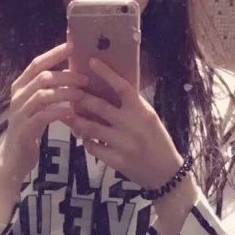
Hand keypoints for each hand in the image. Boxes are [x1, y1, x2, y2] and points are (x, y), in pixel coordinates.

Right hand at [0, 41, 88, 183]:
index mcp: (20, 86)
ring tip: (82, 94)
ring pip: (44, 94)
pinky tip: (71, 112)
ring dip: (65, 92)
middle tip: (85, 78)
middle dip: (66, 75)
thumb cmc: (30, 128)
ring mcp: (20, 112)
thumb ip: (49, 90)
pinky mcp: (24, 128)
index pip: (37, 63)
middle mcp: (18, 95)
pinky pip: (44, 115)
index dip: (54, 53)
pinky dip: (59, 112)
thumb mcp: (38, 106)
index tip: (73, 45)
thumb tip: (73, 74)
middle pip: (43, 77)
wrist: (15, 157)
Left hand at [58, 57, 184, 189]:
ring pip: (91, 128)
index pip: (122, 86)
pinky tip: (84, 137)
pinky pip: (93, 147)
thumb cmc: (157, 140)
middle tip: (69, 92)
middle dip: (81, 98)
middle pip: (100, 106)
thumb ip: (132, 105)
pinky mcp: (116, 160)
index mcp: (142, 111)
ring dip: (77, 120)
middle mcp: (131, 125)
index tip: (91, 62)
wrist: (166, 172)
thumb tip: (111, 88)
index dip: (106, 73)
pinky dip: (86, 141)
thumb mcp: (149, 118)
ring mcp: (123, 144)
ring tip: (68, 115)